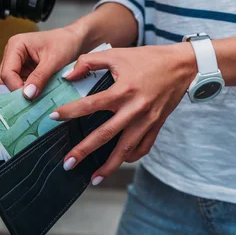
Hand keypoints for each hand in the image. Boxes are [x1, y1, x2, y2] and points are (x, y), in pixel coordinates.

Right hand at [0, 26, 86, 98]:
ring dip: (23, 92)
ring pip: (12, 83)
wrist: (75, 40)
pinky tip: (37, 95)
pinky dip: (28, 91)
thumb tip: (27, 94)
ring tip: (36, 99)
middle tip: (31, 102)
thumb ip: (40, 77)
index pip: (7, 72)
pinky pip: (21, 84)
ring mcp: (18, 62)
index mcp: (16, 45)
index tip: (29, 98)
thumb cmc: (65, 43)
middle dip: (17, 91)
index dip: (16, 87)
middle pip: (6, 79)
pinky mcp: (24, 70)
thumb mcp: (54, 61)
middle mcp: (13, 53)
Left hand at [51, 44, 196, 184]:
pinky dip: (131, 158)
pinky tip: (119, 163)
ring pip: (125, 150)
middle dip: (84, 151)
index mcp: (123, 91)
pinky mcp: (156, 126)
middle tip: (68, 163)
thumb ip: (89, 62)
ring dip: (109, 166)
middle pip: (105, 135)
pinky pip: (143, 148)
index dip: (70, 111)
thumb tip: (67, 76)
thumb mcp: (116, 54)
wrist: (183, 66)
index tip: (52, 118)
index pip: (90, 105)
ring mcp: (147, 121)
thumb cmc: (147, 59)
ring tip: (93, 179)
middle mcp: (134, 109)